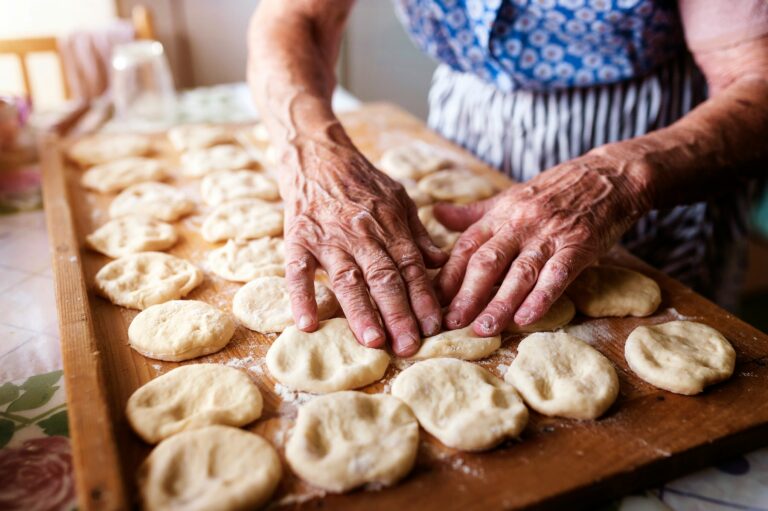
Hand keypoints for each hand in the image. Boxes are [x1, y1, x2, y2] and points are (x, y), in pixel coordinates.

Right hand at [278, 133, 446, 356]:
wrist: (316, 154)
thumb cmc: (361, 181)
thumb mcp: (398, 197)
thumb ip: (417, 233)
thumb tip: (440, 262)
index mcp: (388, 224)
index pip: (411, 267)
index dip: (423, 298)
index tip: (435, 327)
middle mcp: (361, 233)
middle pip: (384, 277)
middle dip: (399, 314)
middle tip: (409, 346)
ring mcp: (328, 237)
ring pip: (348, 279)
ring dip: (361, 311)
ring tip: (373, 341)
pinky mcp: (297, 238)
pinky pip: (298, 271)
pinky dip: (301, 297)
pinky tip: (307, 324)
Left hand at [433, 152, 651, 334]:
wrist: (608, 176)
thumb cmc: (554, 191)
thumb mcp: (510, 197)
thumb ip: (473, 213)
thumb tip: (436, 213)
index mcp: (500, 214)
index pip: (466, 247)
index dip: (447, 276)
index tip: (432, 302)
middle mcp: (519, 224)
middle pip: (486, 262)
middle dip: (466, 295)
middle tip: (450, 322)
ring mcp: (550, 235)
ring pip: (519, 273)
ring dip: (499, 304)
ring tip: (483, 329)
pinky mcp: (579, 245)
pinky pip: (558, 274)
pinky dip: (542, 297)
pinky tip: (526, 318)